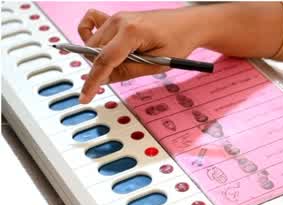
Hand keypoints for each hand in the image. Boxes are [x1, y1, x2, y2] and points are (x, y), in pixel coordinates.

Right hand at [76, 9, 200, 102]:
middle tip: (127, 72)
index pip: (104, 60)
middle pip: (94, 52)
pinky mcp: (116, 18)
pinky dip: (90, 36)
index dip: (93, 82)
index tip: (85, 97)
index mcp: (131, 31)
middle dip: (103, 68)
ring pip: (92, 43)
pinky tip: (103, 47)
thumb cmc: (178, 40)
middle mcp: (119, 21)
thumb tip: (105, 79)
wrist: (187, 24)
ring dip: (102, 57)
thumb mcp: (157, 64)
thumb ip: (129, 71)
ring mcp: (115, 18)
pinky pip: (91, 24)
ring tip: (129, 59)